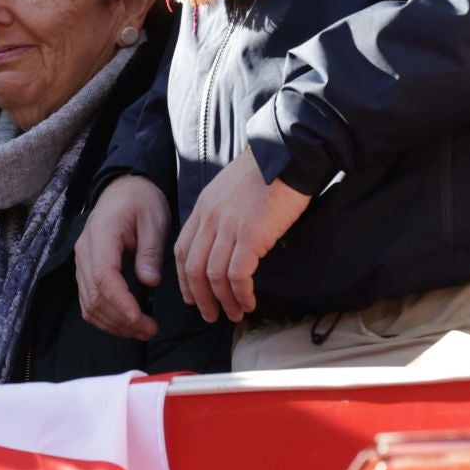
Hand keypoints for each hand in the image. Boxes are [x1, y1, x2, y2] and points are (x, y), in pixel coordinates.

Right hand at [75, 175, 169, 340]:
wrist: (123, 189)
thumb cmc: (141, 201)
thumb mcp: (153, 220)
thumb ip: (150, 251)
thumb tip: (150, 282)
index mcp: (101, 235)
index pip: (104, 277)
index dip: (120, 302)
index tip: (140, 319)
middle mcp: (84, 252)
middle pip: (94, 296)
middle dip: (121, 319)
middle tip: (151, 330)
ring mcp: (82, 262)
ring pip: (89, 304)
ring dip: (114, 323)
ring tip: (142, 331)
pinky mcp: (86, 270)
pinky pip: (89, 301)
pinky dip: (106, 317)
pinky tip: (127, 323)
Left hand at [174, 150, 309, 323]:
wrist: (287, 155)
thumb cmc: (266, 171)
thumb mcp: (230, 188)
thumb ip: (221, 213)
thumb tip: (223, 241)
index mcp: (203, 207)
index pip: (182, 249)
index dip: (184, 279)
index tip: (192, 297)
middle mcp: (210, 218)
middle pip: (193, 268)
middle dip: (200, 298)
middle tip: (211, 315)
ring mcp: (229, 226)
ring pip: (214, 275)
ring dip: (223, 301)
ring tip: (235, 314)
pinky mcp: (251, 235)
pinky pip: (237, 274)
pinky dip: (241, 293)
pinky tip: (249, 301)